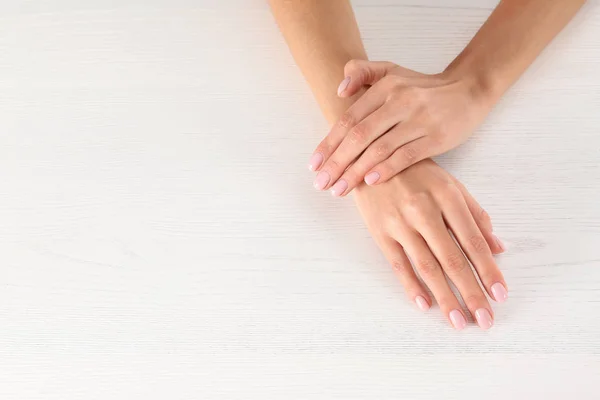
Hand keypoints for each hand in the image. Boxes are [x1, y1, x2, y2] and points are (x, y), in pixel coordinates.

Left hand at [309, 60, 492, 196]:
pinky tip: (370, 182)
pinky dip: (386, 169)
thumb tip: (339, 91)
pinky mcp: (436, 137)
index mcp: (385, 87)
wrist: (468, 90)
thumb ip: (362, 72)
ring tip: (339, 189)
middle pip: (359, 136)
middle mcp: (400, 101)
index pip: (349, 119)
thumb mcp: (392, 71)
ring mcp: (419, 119)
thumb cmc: (422, 88)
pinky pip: (406, 156)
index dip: (329, 143)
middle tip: (322, 183)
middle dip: (337, 163)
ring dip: (356, 172)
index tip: (314, 165)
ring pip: (380, 149)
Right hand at [353, 159, 506, 329]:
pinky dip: (411, 286)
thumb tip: (498, 248)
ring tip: (458, 321)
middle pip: (452, 259)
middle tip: (484, 319)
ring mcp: (400, 223)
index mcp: (447, 197)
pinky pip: (398, 264)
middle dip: (471, 292)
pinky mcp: (379, 231)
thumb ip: (476, 215)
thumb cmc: (416, 173)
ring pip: (426, 266)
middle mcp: (424, 211)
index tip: (500, 295)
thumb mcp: (451, 185)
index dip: (488, 270)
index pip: (472, 241)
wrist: (371, 159)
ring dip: (445, 297)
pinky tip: (425, 305)